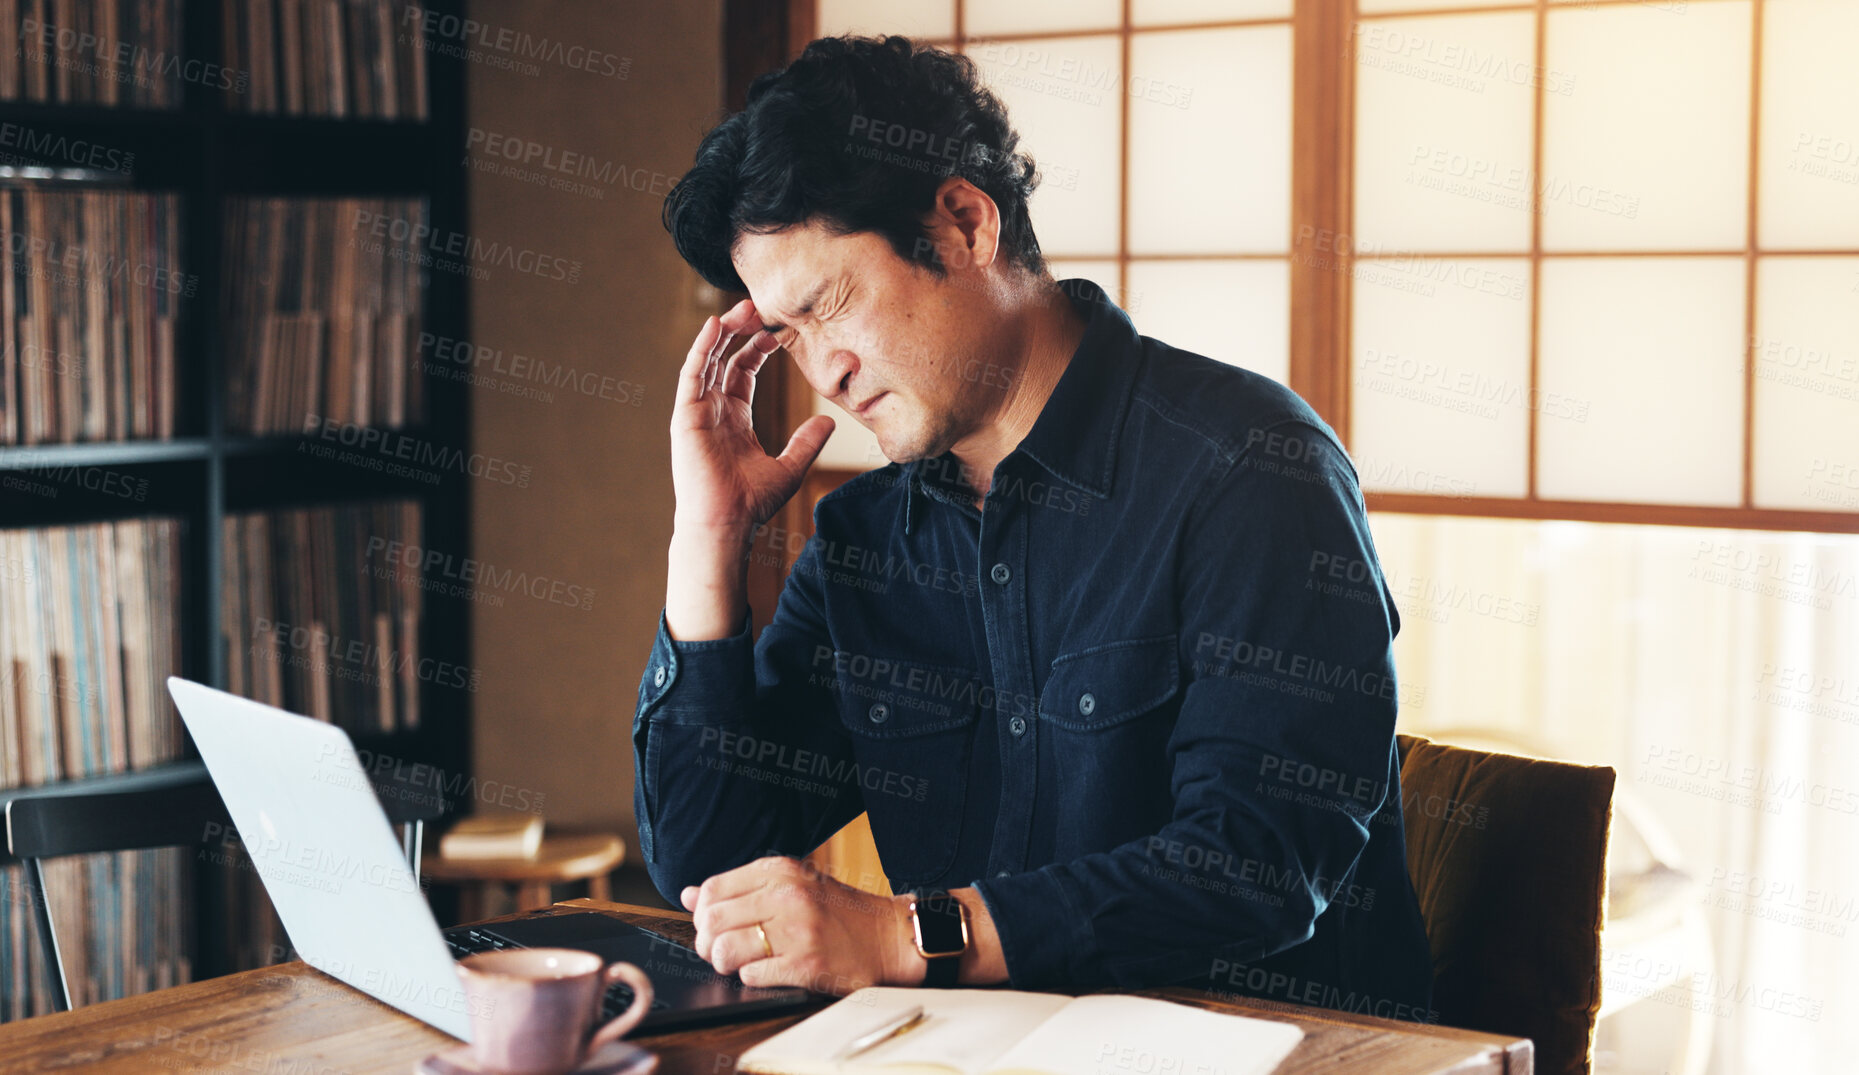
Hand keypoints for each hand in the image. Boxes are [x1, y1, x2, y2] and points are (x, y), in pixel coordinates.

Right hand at [671, 299, 835, 535]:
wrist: (726, 523)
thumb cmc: (750, 503)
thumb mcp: (789, 467)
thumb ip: (807, 442)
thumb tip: (830, 423)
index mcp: (735, 418)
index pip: (743, 371)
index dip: (759, 347)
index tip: (779, 328)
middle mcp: (714, 410)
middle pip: (725, 358)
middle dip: (741, 331)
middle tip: (760, 306)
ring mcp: (698, 411)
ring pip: (708, 359)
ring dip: (723, 331)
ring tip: (742, 307)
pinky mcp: (685, 415)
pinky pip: (692, 373)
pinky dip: (702, 348)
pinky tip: (716, 325)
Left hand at [681, 855, 924, 994]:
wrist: (888, 936)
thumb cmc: (836, 912)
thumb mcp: (790, 885)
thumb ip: (740, 888)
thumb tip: (688, 896)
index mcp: (779, 870)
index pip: (712, 890)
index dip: (702, 915)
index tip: (713, 928)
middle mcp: (786, 895)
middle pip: (712, 921)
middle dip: (708, 943)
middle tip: (721, 951)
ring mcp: (796, 929)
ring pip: (725, 950)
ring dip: (726, 964)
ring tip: (743, 963)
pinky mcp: (805, 963)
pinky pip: (751, 976)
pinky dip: (752, 978)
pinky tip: (770, 971)